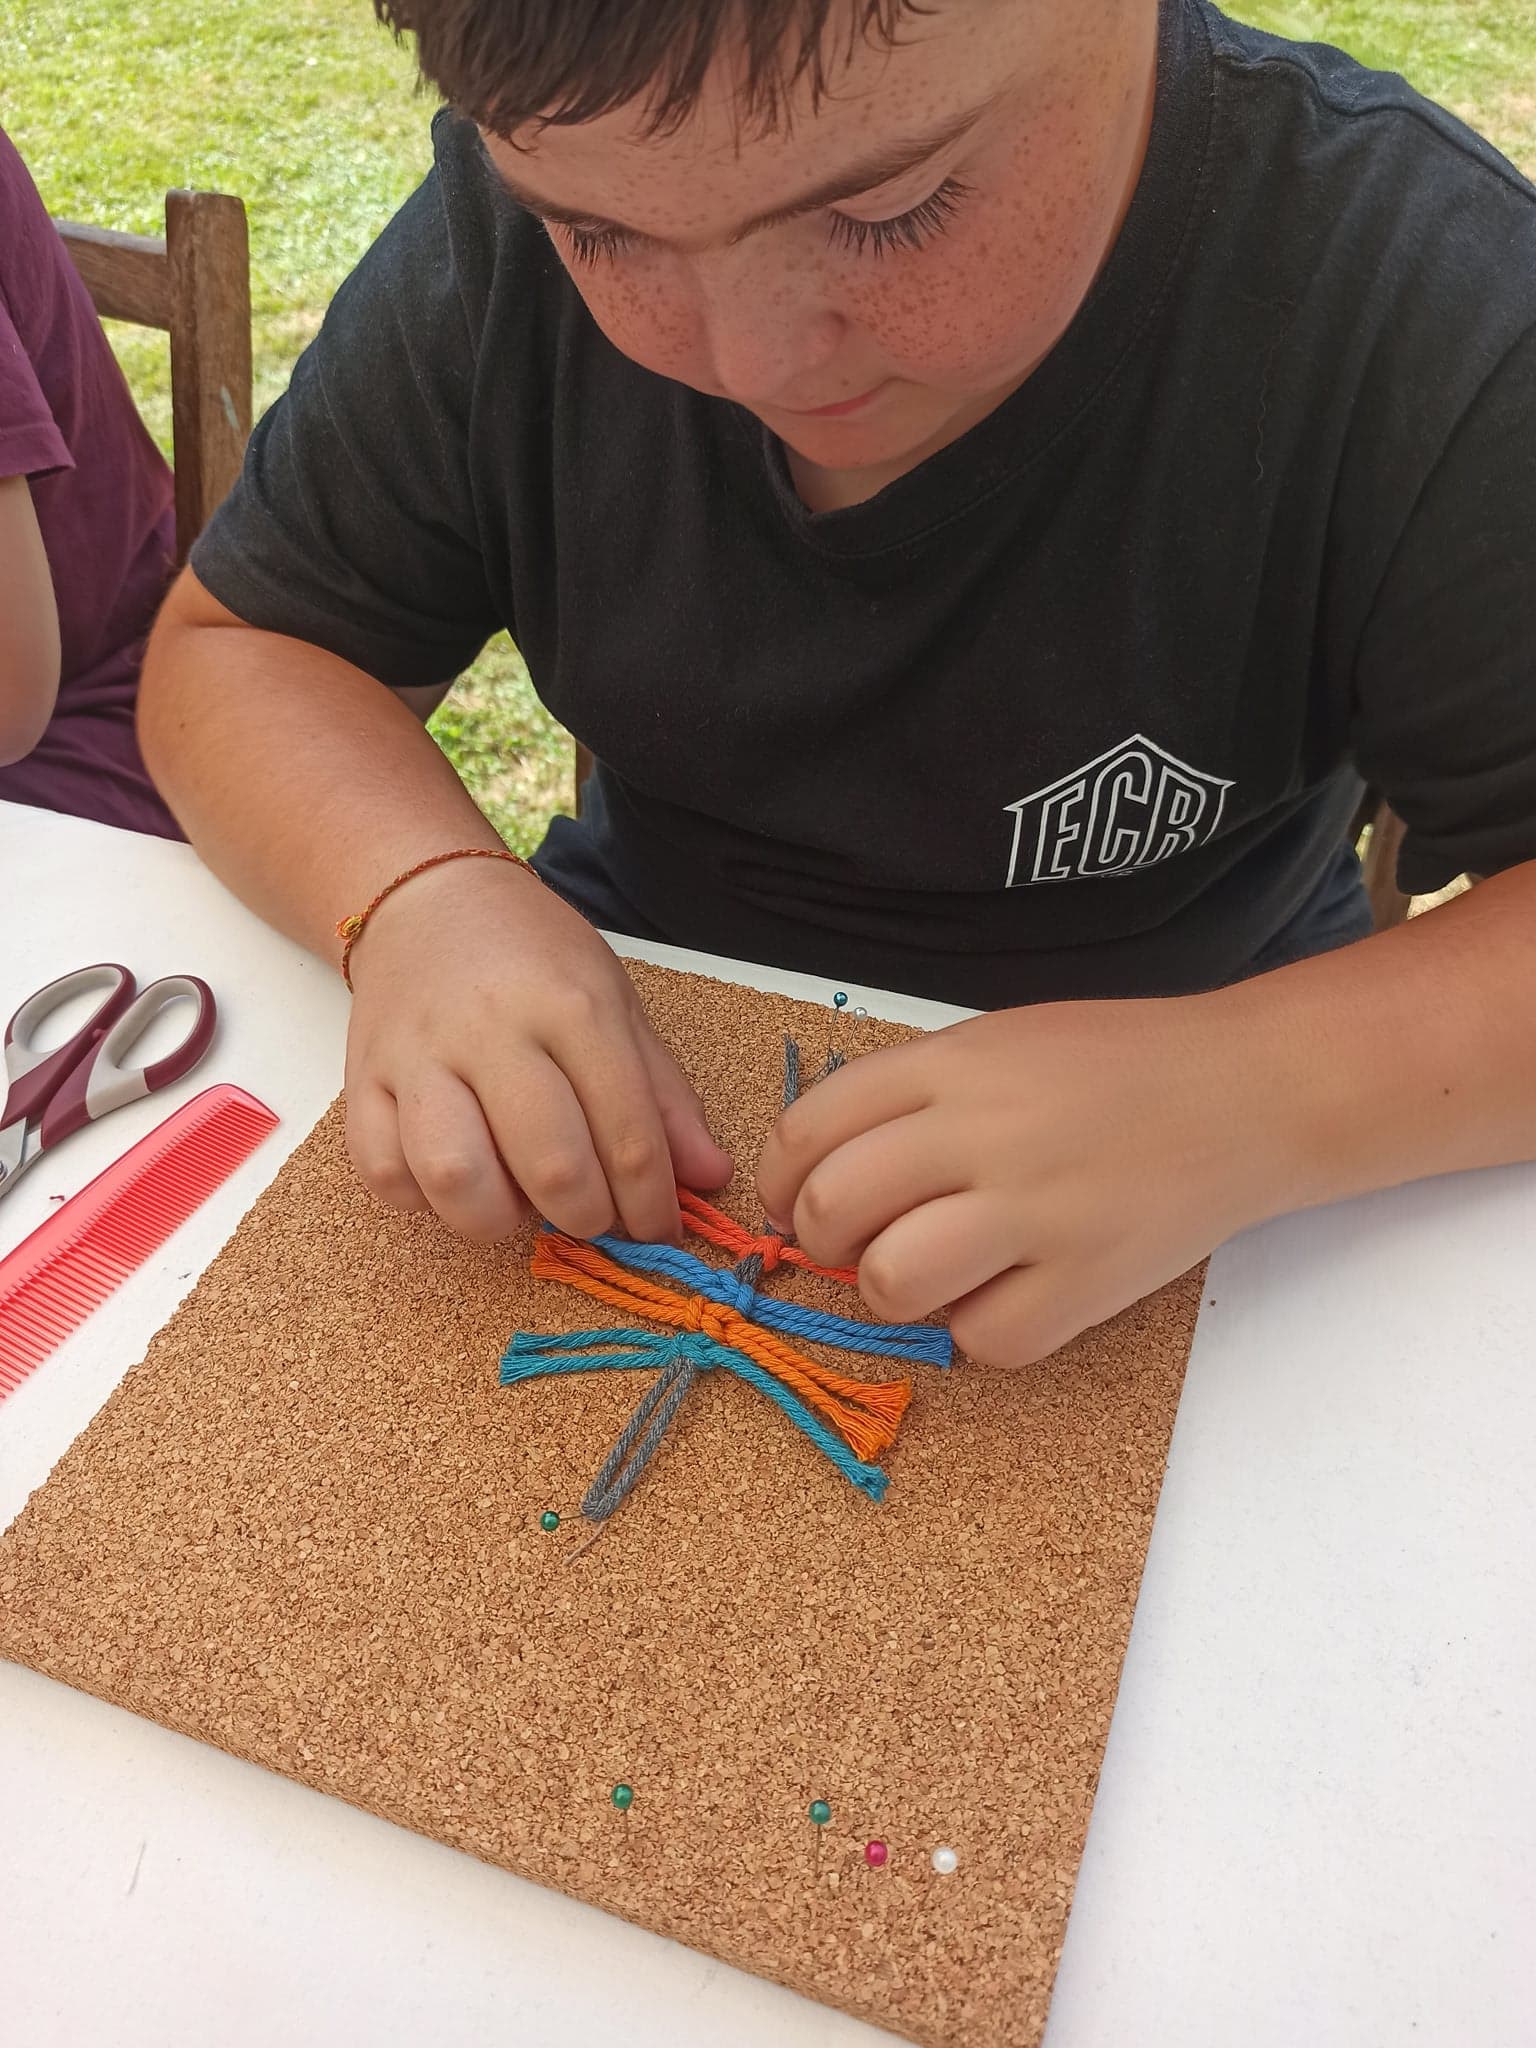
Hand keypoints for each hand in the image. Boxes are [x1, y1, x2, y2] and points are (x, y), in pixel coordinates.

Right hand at [343, 858, 731, 1241]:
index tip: (660, 1229)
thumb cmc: (533, 956)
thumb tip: (710, 1177)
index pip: (628, 1133)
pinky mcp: (362, 1080)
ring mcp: (418, 1057)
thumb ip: (663, 1095)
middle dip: (588, 1217)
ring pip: (455, 1175)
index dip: (653, 1202)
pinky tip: (458, 1181)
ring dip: (499, 1218)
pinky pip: (384, 1172)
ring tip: (520, 1202)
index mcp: (571, 1007)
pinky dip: (423, 1200)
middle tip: (594, 1216)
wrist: (428, 900)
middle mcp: (492, 1031)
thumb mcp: (615, 1003)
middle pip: (551, 1165)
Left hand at [755, 996, 1287, 1365]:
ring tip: (934, 1269)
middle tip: (860, 1240)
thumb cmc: (1116, 1065)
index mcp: (956, 1064)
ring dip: (891, 1288)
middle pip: (833, 1208)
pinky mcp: (1088, 1282)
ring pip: (891, 1281)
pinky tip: (1011, 1291)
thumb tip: (818, 1174)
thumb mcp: (999, 1041)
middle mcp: (987, 1132)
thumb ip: (911, 1094)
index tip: (793, 1200)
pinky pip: (982, 1339)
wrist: (1247, 1091)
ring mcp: (1039, 1210)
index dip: (780, 1179)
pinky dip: (981, 1329)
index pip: (810, 1128)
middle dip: (821, 1239)